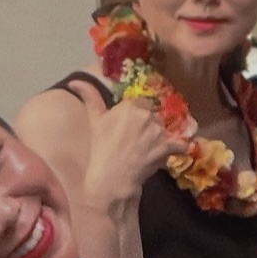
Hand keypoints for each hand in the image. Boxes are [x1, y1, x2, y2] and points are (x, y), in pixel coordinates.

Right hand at [84, 97, 182, 212]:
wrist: (112, 176)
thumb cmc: (101, 148)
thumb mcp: (95, 120)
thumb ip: (90, 97)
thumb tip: (75, 81)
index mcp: (131, 106)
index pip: (141, 103)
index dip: (136, 114)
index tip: (130, 126)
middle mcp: (148, 115)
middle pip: (153, 115)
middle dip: (148, 125)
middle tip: (136, 140)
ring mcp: (159, 131)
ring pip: (164, 129)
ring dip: (160, 137)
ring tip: (147, 150)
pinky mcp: (168, 147)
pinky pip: (181, 144)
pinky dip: (180, 147)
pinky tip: (177, 150)